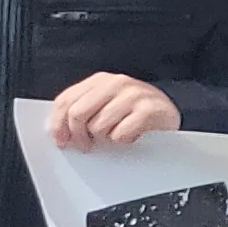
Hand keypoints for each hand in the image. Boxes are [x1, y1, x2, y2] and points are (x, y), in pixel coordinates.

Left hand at [47, 74, 177, 148]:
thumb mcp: (105, 106)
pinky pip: (120, 135)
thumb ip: (83, 111)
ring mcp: (134, 95)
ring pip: (98, 127)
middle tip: (86, 146)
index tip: (60, 140)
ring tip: (116, 135)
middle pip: (77, 113)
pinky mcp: (149, 110)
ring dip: (105, 139)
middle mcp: (116, 83)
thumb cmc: (134, 114)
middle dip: (78, 135)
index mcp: (101, 80)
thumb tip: (57, 130)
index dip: (57, 124)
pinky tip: (131, 136)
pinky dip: (122, 141)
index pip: (66, 100)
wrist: (170, 115)